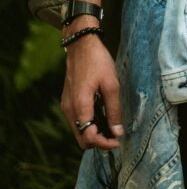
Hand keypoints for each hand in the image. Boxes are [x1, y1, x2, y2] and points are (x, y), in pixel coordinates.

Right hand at [61, 32, 123, 150]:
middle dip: (98, 142)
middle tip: (115, 136)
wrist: (81, 44)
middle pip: (81, 139)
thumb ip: (114, 110)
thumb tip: (118, 132)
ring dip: (93, 133)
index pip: (88, 137)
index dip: (104, 144)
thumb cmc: (98, 61)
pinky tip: (102, 116)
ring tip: (111, 126)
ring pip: (78, 131)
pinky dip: (88, 124)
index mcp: (80, 106)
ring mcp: (66, 106)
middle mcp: (69, 109)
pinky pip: (76, 121)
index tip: (117, 141)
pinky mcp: (67, 101)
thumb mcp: (111, 84)